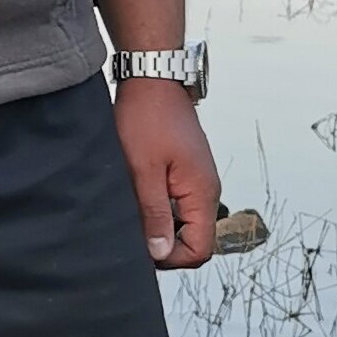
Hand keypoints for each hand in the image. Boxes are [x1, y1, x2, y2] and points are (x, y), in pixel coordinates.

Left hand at [115, 81, 217, 268]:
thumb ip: (154, 213)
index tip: (141, 246)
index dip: (170, 258)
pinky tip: (135, 195)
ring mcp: (195, 181)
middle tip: (130, 228)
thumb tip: (160, 252)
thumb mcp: (144, 170)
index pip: (200, 250)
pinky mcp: (184, 172)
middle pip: (191, 239)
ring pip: (181, 222)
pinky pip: (175, 203)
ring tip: (130, 208)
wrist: (152, 79)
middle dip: (162, 243)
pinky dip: (156, 207)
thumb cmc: (147, 117)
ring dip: (157, 223)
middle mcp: (205, 191)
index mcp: (202, 194)